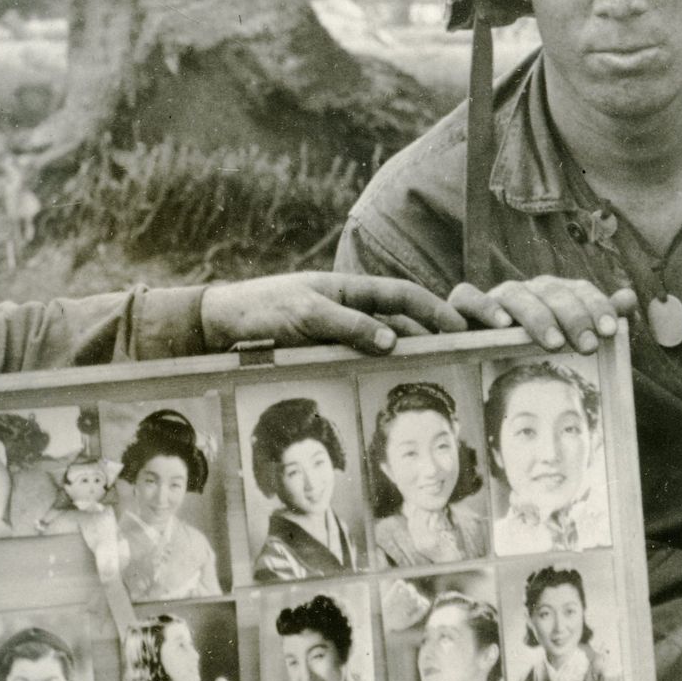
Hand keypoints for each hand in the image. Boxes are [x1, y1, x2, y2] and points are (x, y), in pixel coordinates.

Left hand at [199, 272, 466, 354]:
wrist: (220, 327)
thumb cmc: (262, 310)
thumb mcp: (306, 313)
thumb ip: (349, 325)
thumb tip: (392, 342)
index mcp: (350, 289)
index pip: (403, 295)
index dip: (434, 308)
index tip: (461, 326)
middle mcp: (350, 311)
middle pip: (400, 324)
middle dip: (431, 338)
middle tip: (461, 360)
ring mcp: (339, 336)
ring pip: (383, 348)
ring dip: (407, 361)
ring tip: (435, 380)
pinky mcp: (326, 357)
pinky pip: (361, 365)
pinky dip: (379, 375)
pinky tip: (391, 391)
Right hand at [446, 276, 636, 352]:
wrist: (476, 362)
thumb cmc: (527, 352)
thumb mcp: (565, 339)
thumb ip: (597, 319)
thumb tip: (629, 298)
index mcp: (554, 296)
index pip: (579, 290)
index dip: (596, 306)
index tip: (609, 331)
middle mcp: (527, 291)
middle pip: (552, 291)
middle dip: (572, 316)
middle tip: (586, 345)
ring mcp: (495, 297)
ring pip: (516, 294)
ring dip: (537, 316)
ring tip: (553, 342)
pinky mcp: (461, 307)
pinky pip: (469, 296)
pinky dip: (484, 306)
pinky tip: (501, 324)